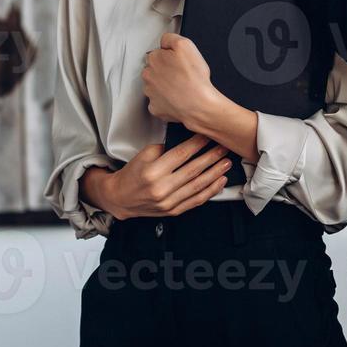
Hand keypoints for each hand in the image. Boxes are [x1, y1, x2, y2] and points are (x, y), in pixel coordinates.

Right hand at [83, 134, 231, 220]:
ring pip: (198, 186)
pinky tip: (220, 181)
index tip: (208, 135)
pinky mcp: (174, 211)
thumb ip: (164, 148)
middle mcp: (161, 188)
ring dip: (215, 173)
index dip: (197, 144)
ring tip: (226, 162)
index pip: (180, 155)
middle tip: (223, 147)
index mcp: (153, 172)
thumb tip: (186, 141)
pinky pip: (197, 200)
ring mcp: (169, 202)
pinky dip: (211, 191)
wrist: (121, 198)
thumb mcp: (143, 155)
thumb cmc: (132, 174)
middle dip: (211, 157)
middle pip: (193, 170)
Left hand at [141, 32, 218, 124]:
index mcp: (154, 59)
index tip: (178, 62)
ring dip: (164, 86)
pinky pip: (158, 102)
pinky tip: (176, 98)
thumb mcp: (185, 45)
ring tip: (180, 87)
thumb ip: (170, 38)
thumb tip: (164, 41)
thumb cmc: (194, 78)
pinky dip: (166, 101)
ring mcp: (150, 93)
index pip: (157, 53)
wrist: (198, 104)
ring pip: (155, 86)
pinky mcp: (155, 108)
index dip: (170, 57)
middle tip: (181, 74)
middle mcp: (148, 76)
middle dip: (165, 71)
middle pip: (154, 70)